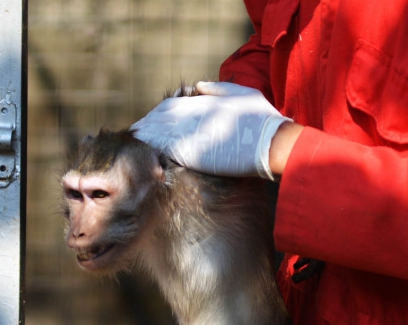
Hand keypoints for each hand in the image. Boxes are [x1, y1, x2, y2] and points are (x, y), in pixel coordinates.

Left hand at [131, 81, 292, 179]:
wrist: (272, 143)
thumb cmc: (263, 121)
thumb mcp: (242, 94)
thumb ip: (217, 89)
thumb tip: (197, 86)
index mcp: (204, 102)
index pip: (172, 106)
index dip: (158, 115)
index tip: (149, 122)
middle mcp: (194, 116)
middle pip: (161, 118)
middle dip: (148, 126)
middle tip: (137, 135)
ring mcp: (191, 134)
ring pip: (160, 133)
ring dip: (147, 138)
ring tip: (135, 144)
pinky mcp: (192, 152)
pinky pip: (166, 150)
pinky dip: (154, 151)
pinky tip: (146, 156)